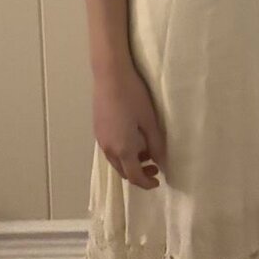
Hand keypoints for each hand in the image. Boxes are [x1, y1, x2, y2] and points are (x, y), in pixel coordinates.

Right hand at [92, 62, 167, 190]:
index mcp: (123, 149)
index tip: (158, 180)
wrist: (110, 75)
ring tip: (145, 152)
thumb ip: (156, 144)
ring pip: (115, 161)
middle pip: (123, 171)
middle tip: (154, 166)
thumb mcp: (149, 121)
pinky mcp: (97, 129)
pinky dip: (122, 152)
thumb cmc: (133, 96)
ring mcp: (100, 139)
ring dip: (130, 162)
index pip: (134, 176)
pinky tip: (131, 139)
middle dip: (139, 173)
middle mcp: (108, 148)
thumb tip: (161, 162)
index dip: (146, 183)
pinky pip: (110, 149)